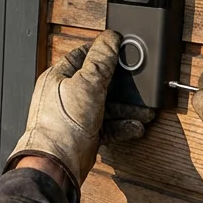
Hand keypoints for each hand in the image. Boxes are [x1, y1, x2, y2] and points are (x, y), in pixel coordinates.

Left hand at [7, 30, 153, 202]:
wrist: (56, 164)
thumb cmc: (62, 124)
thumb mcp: (86, 84)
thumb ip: (101, 60)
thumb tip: (110, 38)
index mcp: (59, 77)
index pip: (83, 56)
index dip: (104, 53)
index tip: (123, 51)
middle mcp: (65, 95)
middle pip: (99, 83)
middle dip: (123, 86)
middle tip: (141, 86)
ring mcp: (75, 116)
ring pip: (106, 106)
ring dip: (127, 108)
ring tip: (145, 111)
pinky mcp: (83, 134)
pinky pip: (107, 126)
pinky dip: (122, 126)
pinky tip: (135, 127)